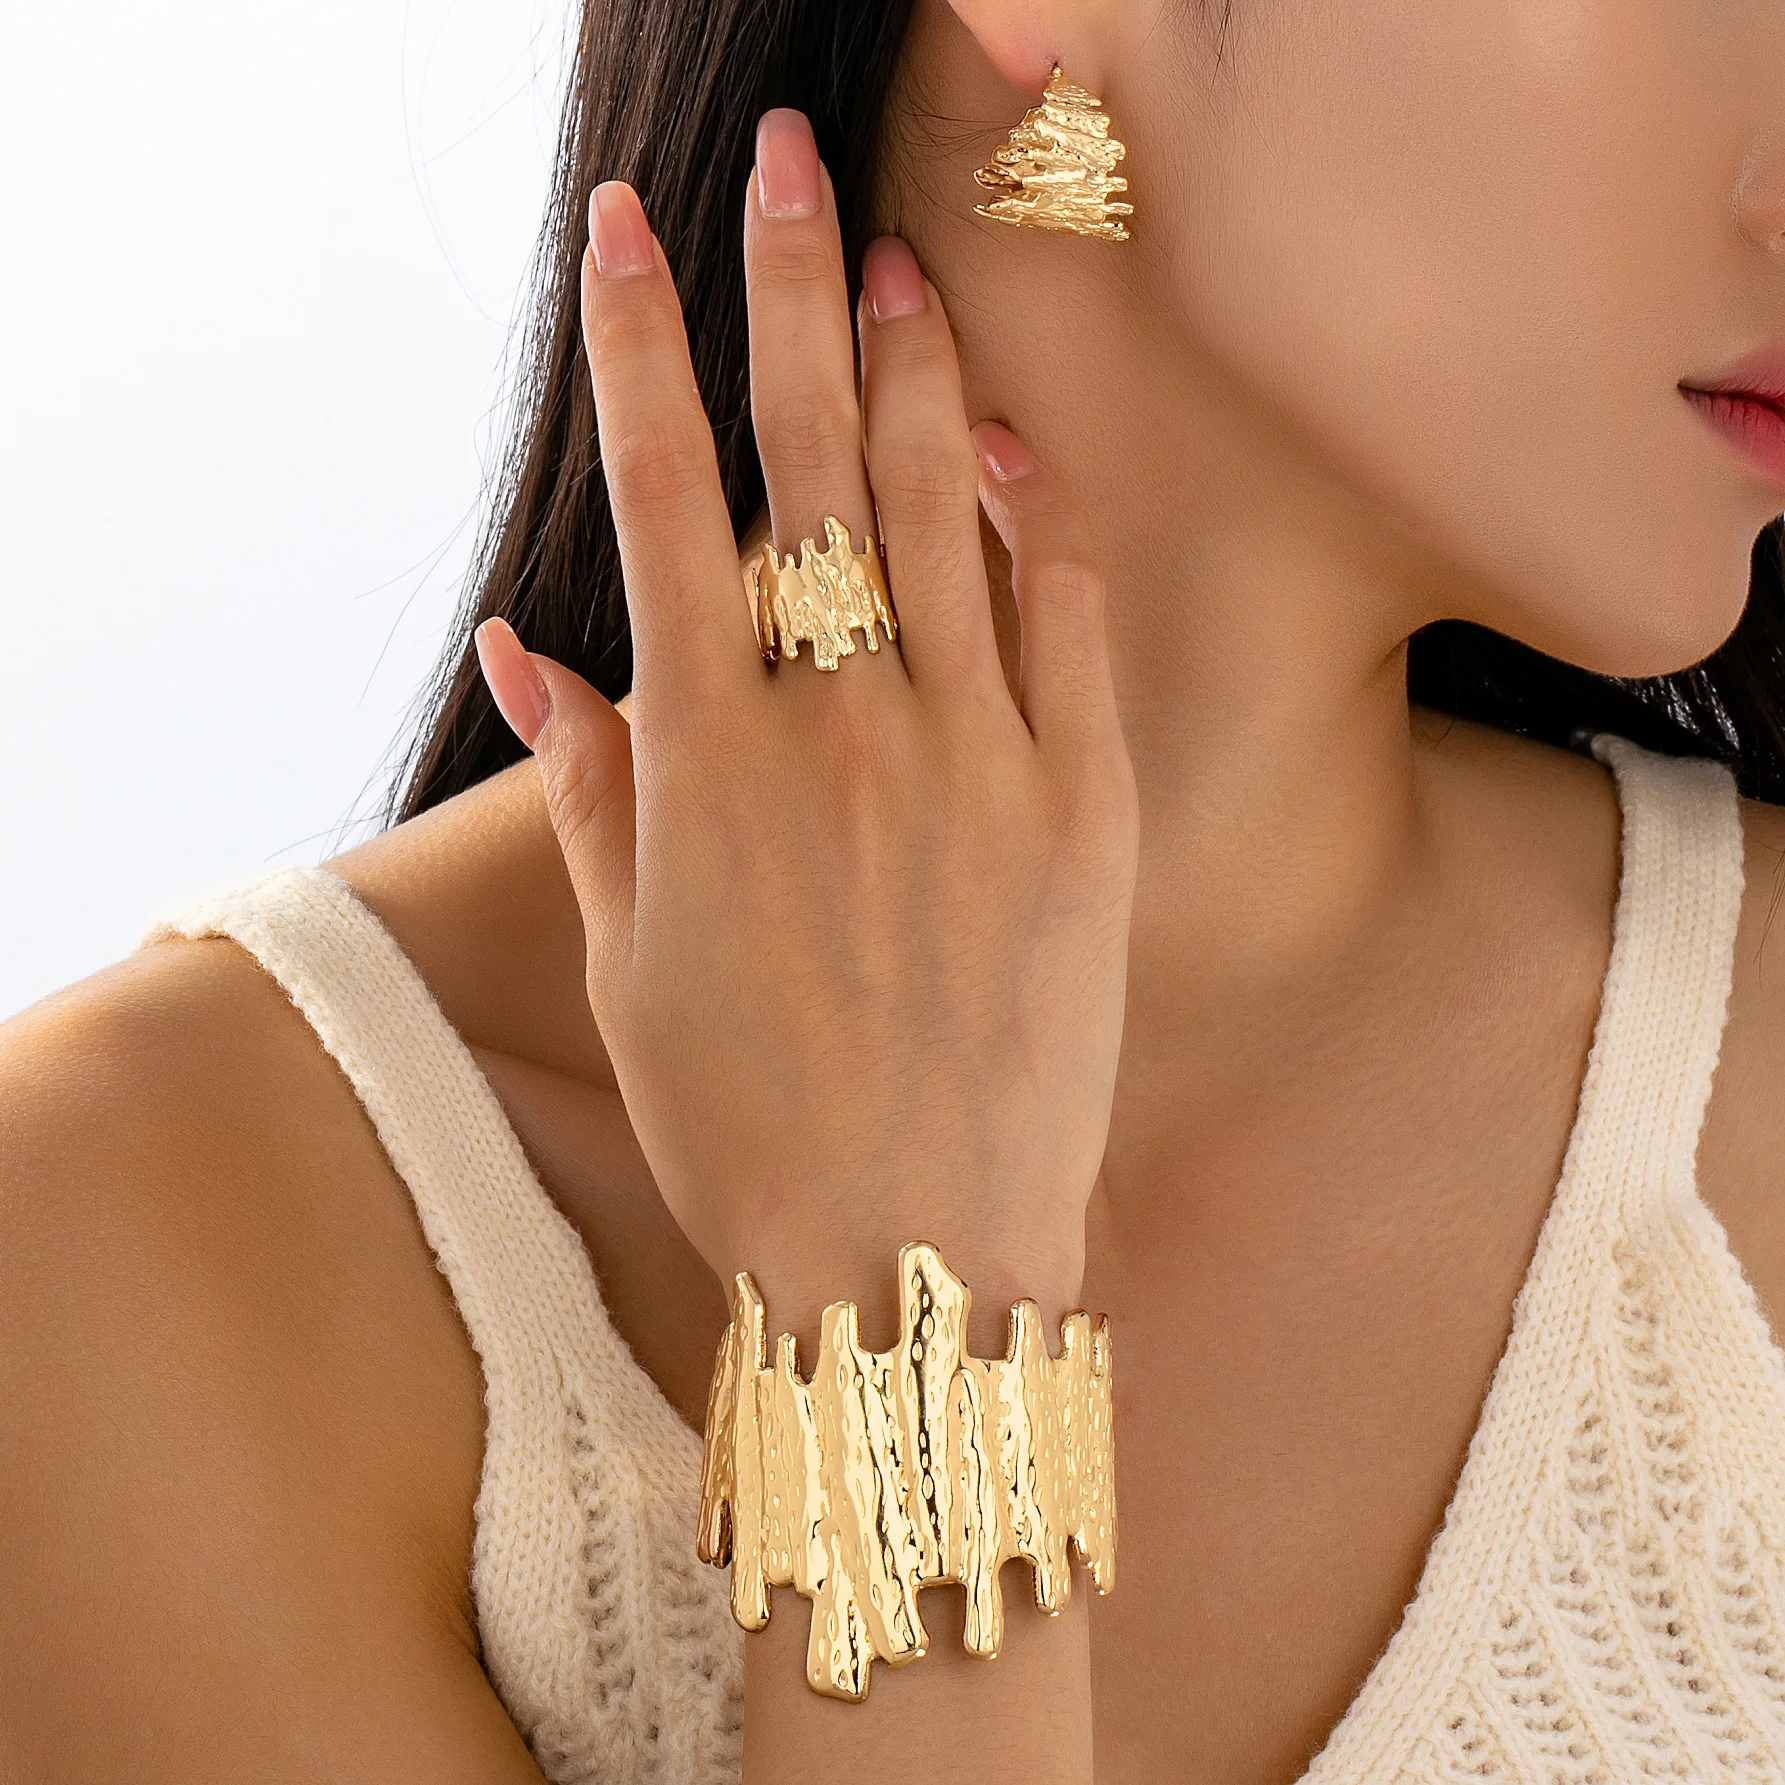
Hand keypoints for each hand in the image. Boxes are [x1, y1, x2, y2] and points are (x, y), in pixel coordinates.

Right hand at [474, 109, 1137, 1352]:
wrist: (915, 1254)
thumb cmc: (747, 1118)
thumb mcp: (626, 956)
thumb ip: (582, 782)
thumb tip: (524, 645)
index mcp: (711, 755)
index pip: (667, 493)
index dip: (643, 343)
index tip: (632, 230)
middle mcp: (841, 725)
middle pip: (813, 457)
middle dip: (793, 289)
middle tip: (799, 168)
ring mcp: (976, 758)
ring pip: (946, 512)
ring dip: (919, 376)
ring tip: (902, 274)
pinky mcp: (1086, 809)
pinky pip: (1063, 621)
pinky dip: (1036, 527)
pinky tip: (1016, 459)